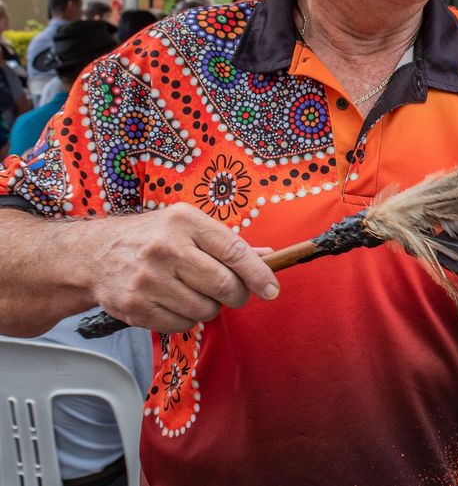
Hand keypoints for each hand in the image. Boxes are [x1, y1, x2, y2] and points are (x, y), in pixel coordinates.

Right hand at [80, 204, 280, 332]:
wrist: (95, 255)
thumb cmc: (153, 238)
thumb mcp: (189, 226)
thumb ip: (228, 243)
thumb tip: (269, 257)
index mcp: (185, 222)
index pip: (234, 251)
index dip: (258, 274)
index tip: (272, 290)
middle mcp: (166, 249)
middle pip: (224, 285)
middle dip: (237, 295)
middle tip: (232, 293)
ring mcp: (148, 279)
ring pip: (205, 309)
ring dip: (210, 308)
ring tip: (194, 293)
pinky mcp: (135, 306)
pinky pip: (181, 325)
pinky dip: (186, 319)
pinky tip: (174, 303)